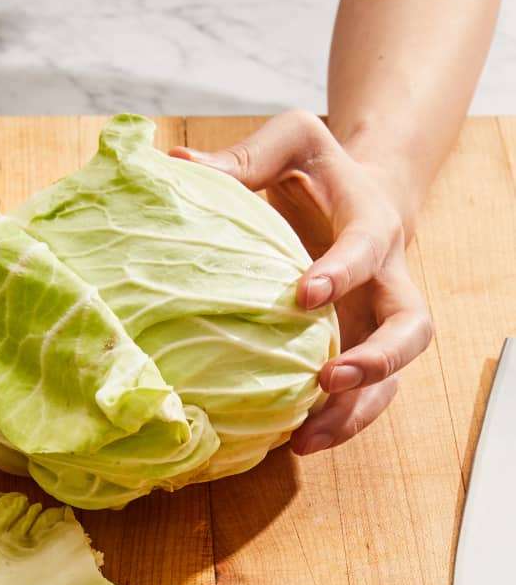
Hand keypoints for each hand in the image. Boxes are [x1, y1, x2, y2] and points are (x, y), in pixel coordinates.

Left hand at [170, 109, 432, 453]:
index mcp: (372, 224)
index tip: (303, 294)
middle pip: (409, 328)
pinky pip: (364, 396)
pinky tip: (296, 440)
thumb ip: (245, 156)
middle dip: (377, 358)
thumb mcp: (294, 144)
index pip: (368, 249)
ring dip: (356, 411)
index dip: (344, 272)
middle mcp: (388, 280)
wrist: (361, 197)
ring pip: (393, 378)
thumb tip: (175, 163)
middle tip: (330, 379)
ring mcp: (378, 323)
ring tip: (306, 438)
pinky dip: (338, 422)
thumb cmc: (322, 172)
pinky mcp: (362, 348)